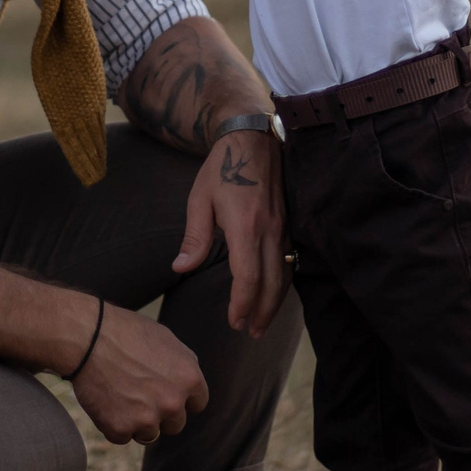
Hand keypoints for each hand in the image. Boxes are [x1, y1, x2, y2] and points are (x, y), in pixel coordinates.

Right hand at [69, 303, 208, 444]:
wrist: (86, 337)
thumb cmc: (124, 332)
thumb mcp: (166, 340)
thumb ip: (183, 366)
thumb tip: (189, 384)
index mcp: (189, 378)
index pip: (197, 404)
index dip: (181, 399)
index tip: (165, 393)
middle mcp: (173, 402)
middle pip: (175, 424)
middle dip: (160, 413)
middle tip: (137, 393)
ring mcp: (147, 418)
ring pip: (149, 434)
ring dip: (136, 421)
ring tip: (118, 394)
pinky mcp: (121, 428)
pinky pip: (121, 436)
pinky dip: (112, 424)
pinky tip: (104, 400)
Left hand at [172, 124, 289, 338]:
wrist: (253, 138)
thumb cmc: (222, 167)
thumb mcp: (199, 199)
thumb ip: (194, 237)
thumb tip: (180, 268)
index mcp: (245, 226)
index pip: (248, 277)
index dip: (242, 304)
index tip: (234, 321)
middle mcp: (269, 231)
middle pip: (271, 283)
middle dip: (262, 312)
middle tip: (251, 333)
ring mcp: (283, 228)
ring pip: (285, 275)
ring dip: (275, 303)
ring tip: (263, 323)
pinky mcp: (289, 224)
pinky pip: (290, 261)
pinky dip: (284, 284)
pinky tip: (275, 295)